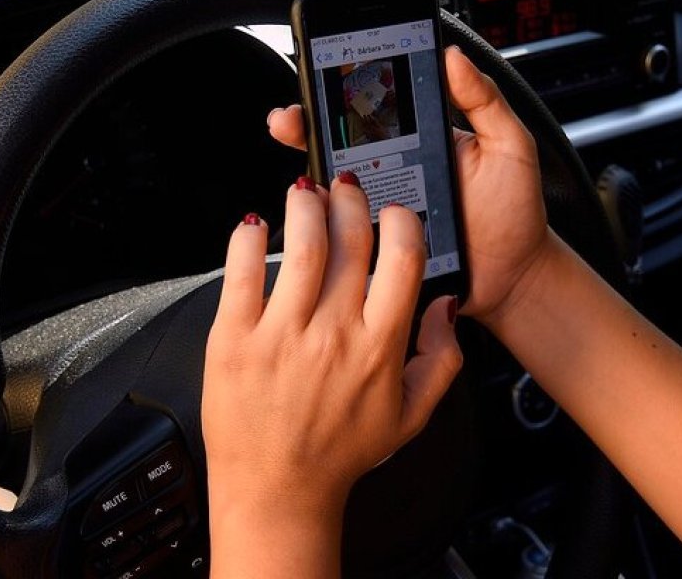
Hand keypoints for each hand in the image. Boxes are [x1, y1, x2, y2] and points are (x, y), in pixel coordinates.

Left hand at [202, 174, 462, 576]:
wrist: (277, 491)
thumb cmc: (339, 453)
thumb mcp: (411, 415)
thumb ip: (441, 358)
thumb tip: (446, 307)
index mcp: (379, 346)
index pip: (403, 259)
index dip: (402, 222)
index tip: (393, 212)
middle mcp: (333, 334)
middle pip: (349, 240)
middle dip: (349, 200)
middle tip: (343, 190)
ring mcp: (281, 334)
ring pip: (299, 245)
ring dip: (304, 205)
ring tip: (303, 191)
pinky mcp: (234, 339)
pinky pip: (240, 272)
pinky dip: (247, 238)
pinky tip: (254, 225)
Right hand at [268, 46, 553, 327]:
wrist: (517, 279)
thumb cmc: (515, 212)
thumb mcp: (509, 146)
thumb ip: (484, 100)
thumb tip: (454, 55)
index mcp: (416, 141)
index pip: (368, 109)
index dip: (338, 91)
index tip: (318, 76)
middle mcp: (390, 173)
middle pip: (335, 143)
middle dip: (305, 125)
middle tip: (289, 120)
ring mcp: (380, 212)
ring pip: (332, 189)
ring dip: (307, 175)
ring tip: (302, 168)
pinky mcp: (377, 249)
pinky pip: (342, 236)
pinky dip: (322, 225)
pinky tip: (316, 213)